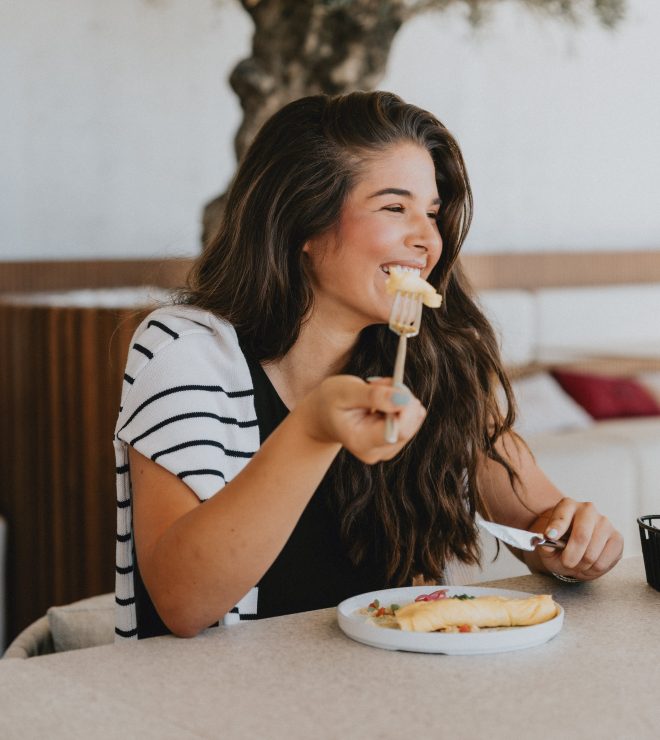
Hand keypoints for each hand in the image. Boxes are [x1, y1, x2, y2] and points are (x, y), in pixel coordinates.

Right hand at [300, 375, 426, 463]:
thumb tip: (404, 398)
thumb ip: (374, 396)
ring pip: (413, 420)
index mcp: (360, 442)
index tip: (395, 385)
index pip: (399, 430)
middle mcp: (376, 452)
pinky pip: (411, 419)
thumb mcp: (346, 392)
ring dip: (400, 398)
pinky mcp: (394, 442)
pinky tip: (382, 400)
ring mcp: (386, 450)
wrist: (323, 415)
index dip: (405, 407)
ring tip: (375, 392)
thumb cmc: (331, 401)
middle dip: (402, 398)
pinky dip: (401, 403)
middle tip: (380, 383)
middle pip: (409, 425)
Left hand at [536, 498, 623, 580]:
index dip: (556, 527)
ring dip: (581, 565)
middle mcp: (588, 509)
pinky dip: (593, 570)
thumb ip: (545, 543)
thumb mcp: (547, 546)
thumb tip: (548, 541)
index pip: (562, 516)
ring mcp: (605, 523)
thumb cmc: (559, 546)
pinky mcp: (617, 538)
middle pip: (581, 536)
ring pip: (592, 554)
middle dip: (571, 556)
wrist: (575, 550)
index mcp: (567, 505)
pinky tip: (589, 564)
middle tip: (566, 563)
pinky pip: (603, 562)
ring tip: (577, 563)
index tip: (549, 536)